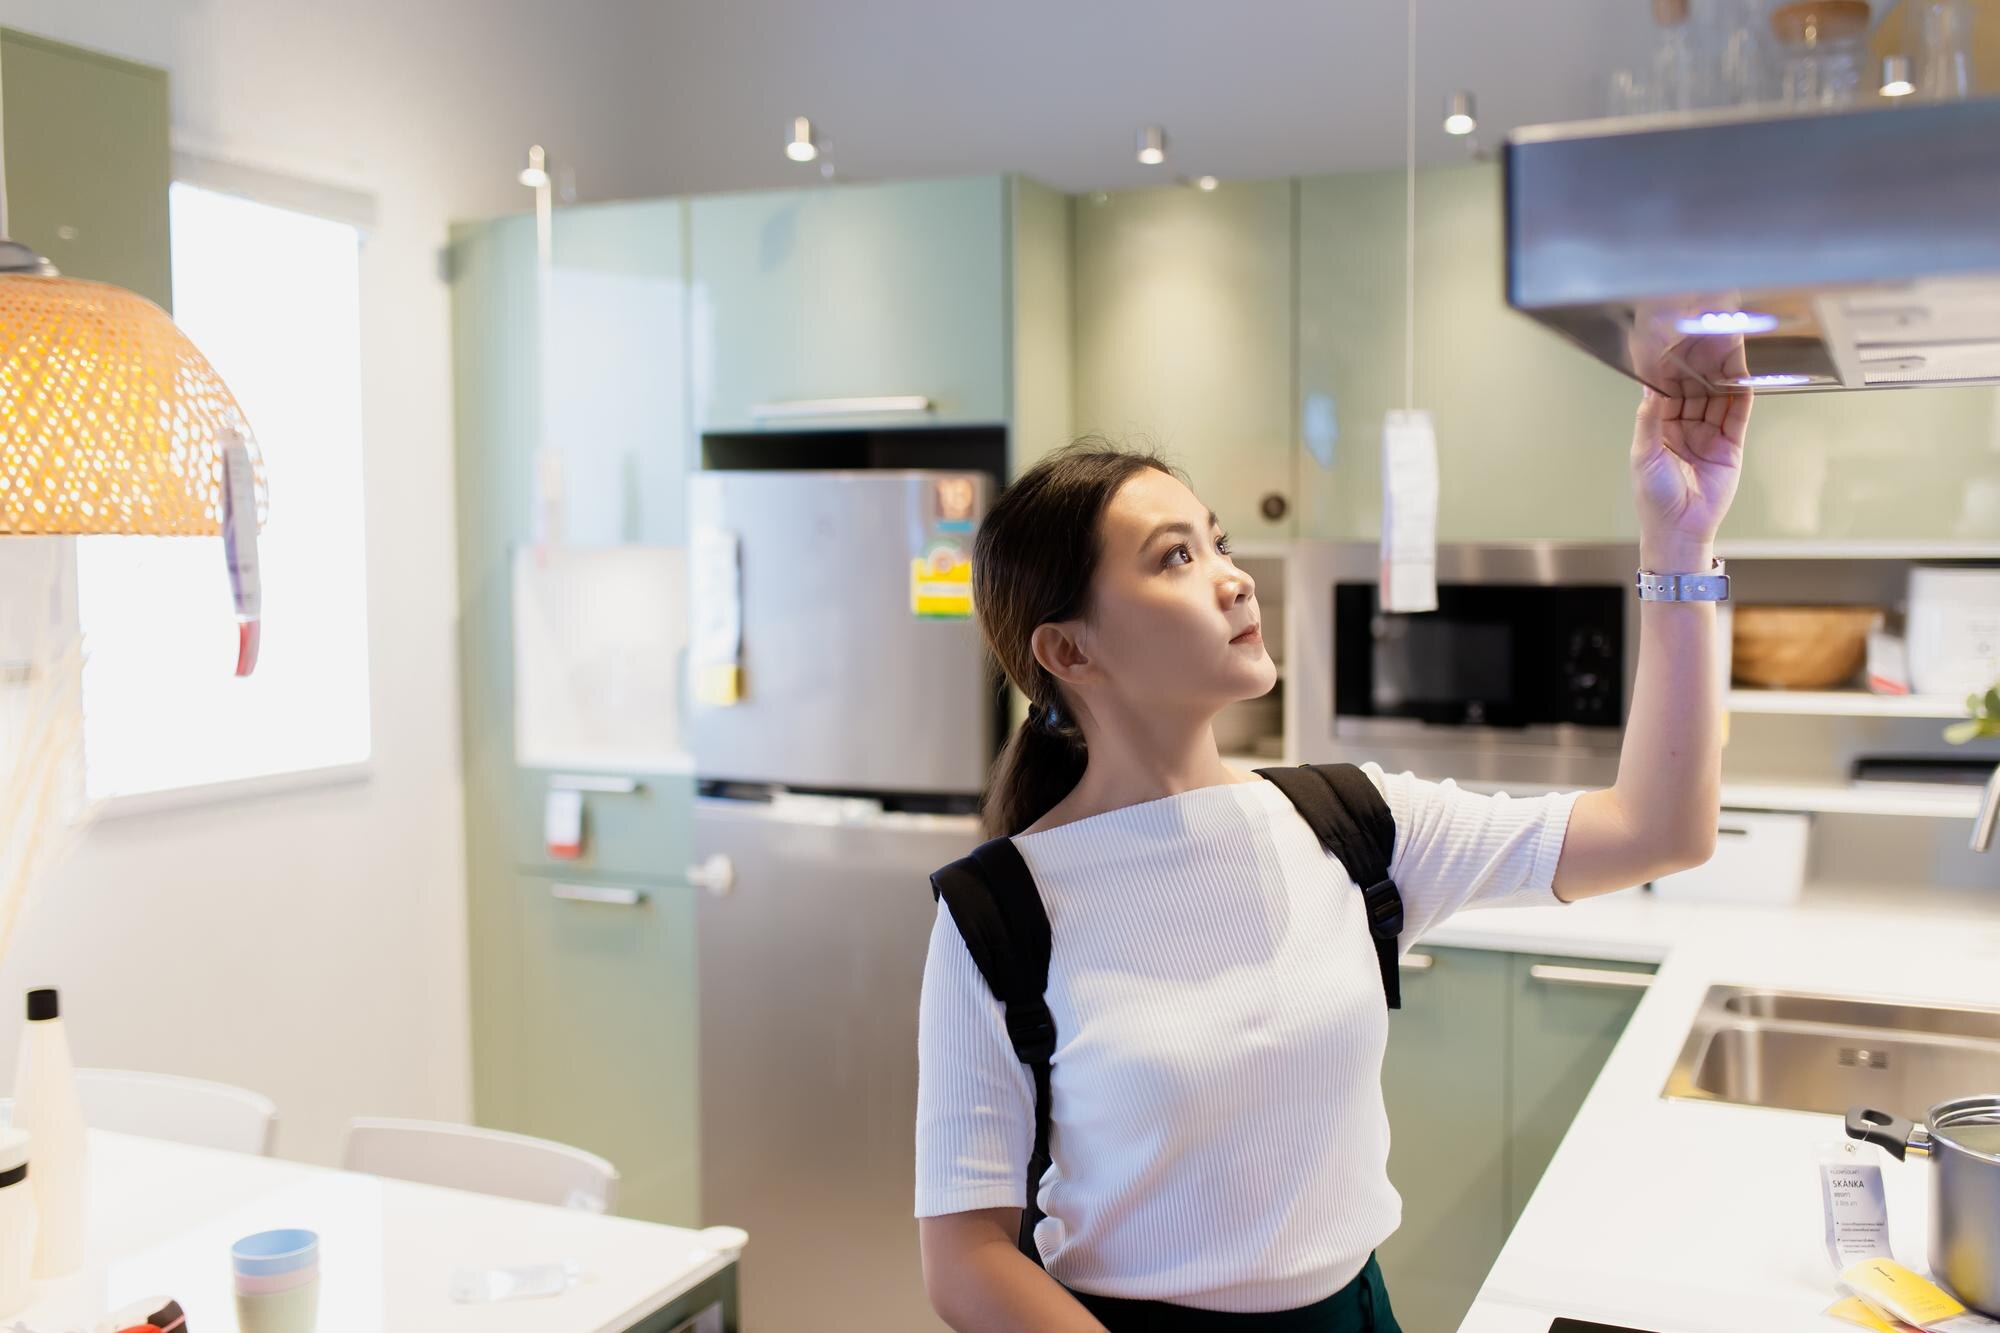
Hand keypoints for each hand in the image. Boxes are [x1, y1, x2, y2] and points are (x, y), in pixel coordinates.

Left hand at [1630, 365, 1750, 568]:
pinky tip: (1744, 376)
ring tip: (1729, 348)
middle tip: (1708, 338)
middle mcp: (1686, 427)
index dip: (1673, 369)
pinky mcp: (1730, 445)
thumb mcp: (1643, 454)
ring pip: (1718, 397)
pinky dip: (1741, 395)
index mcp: (1660, 427)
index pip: (1669, 390)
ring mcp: (1709, 434)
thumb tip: (1649, 387)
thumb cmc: (1655, 498)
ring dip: (1722, 374)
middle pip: (1696, 389)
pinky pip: (1737, 415)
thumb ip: (1648, 419)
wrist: (1680, 529)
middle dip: (1701, 365)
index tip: (1677, 345)